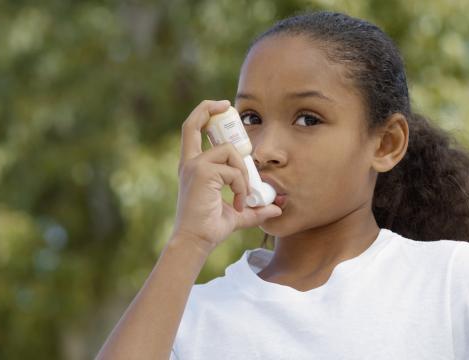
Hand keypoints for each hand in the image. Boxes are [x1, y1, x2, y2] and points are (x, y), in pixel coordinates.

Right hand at [171, 99, 281, 251]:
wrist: (196, 242)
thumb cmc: (210, 229)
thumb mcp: (238, 215)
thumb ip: (255, 208)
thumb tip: (277, 208)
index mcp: (193, 166)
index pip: (192, 130)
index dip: (205, 113)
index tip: (222, 107)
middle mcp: (190, 162)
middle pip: (194, 122)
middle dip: (211, 108)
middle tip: (228, 108)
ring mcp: (194, 166)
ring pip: (230, 152)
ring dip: (243, 173)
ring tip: (243, 196)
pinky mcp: (202, 173)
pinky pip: (234, 171)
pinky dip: (242, 187)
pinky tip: (239, 204)